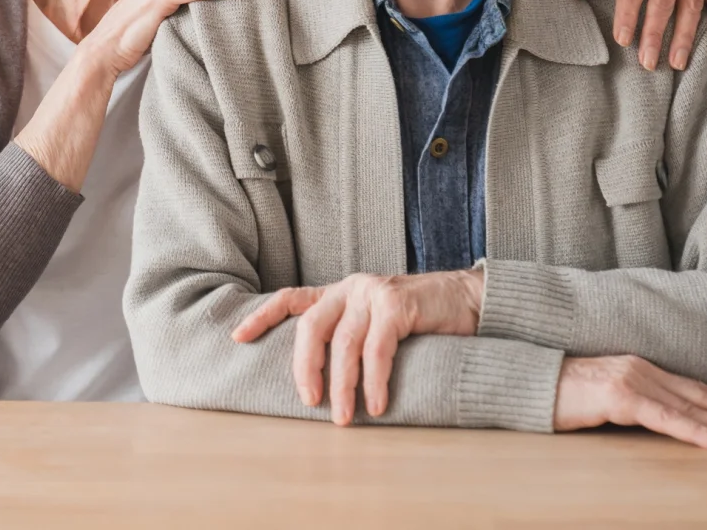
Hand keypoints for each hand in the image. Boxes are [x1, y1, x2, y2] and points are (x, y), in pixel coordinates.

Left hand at [231, 270, 483, 425]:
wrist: (469, 300)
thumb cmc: (420, 321)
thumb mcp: (375, 324)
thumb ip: (349, 338)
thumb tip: (320, 383)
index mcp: (339, 293)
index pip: (291, 298)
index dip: (262, 316)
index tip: (238, 337)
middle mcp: (351, 288)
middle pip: (311, 326)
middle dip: (305, 367)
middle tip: (309, 401)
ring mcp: (374, 293)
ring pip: (344, 343)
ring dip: (342, 385)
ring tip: (343, 417)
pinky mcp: (398, 305)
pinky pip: (378, 348)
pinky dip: (374, 380)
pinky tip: (377, 404)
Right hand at [553, 355, 706, 451]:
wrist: (520, 381)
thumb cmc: (554, 393)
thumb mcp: (598, 399)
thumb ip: (628, 405)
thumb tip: (653, 425)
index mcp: (638, 368)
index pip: (693, 388)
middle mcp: (641, 369)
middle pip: (702, 395)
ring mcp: (631, 380)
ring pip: (694, 407)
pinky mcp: (619, 397)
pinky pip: (669, 419)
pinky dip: (700, 432)